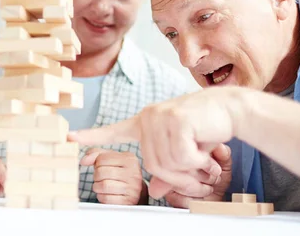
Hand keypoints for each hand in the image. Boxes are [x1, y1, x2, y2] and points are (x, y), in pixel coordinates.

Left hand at [68, 86, 248, 199]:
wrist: (230, 110)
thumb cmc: (205, 130)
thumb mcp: (184, 152)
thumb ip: (167, 169)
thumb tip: (154, 188)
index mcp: (145, 122)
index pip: (114, 131)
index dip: (92, 136)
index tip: (69, 137)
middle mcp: (148, 117)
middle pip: (152, 165)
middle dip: (179, 176)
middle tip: (199, 171)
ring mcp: (160, 117)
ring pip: (167, 163)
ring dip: (191, 169)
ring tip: (204, 158)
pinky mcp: (175, 120)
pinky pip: (183, 157)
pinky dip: (198, 161)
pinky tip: (205, 147)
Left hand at [81, 148, 147, 204]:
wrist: (136, 191)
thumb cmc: (120, 172)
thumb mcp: (111, 158)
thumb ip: (96, 154)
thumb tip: (83, 161)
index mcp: (130, 159)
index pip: (102, 158)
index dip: (97, 163)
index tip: (102, 167)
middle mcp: (134, 173)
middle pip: (101, 172)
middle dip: (96, 176)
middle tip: (100, 178)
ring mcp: (132, 188)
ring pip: (103, 186)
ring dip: (97, 187)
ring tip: (101, 185)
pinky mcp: (128, 202)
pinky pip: (107, 199)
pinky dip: (101, 197)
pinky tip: (105, 194)